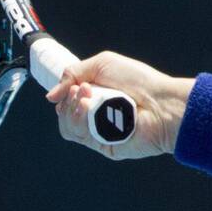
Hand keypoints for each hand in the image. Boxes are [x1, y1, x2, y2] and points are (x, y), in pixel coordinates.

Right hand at [44, 50, 192, 160]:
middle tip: (86, 88)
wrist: (160, 102)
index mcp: (97, 98)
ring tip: (88, 96)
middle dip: (69, 99)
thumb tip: (50, 96)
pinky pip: (80, 135)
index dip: (64, 94)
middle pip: (64, 115)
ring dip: (72, 109)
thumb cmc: (138, 81)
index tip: (73, 85)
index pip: (67, 101)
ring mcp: (99, 133)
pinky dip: (80, 119)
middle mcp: (96, 117)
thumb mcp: (102, 64)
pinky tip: (89, 107)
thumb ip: (73, 74)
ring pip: (68, 127)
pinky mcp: (104, 146)